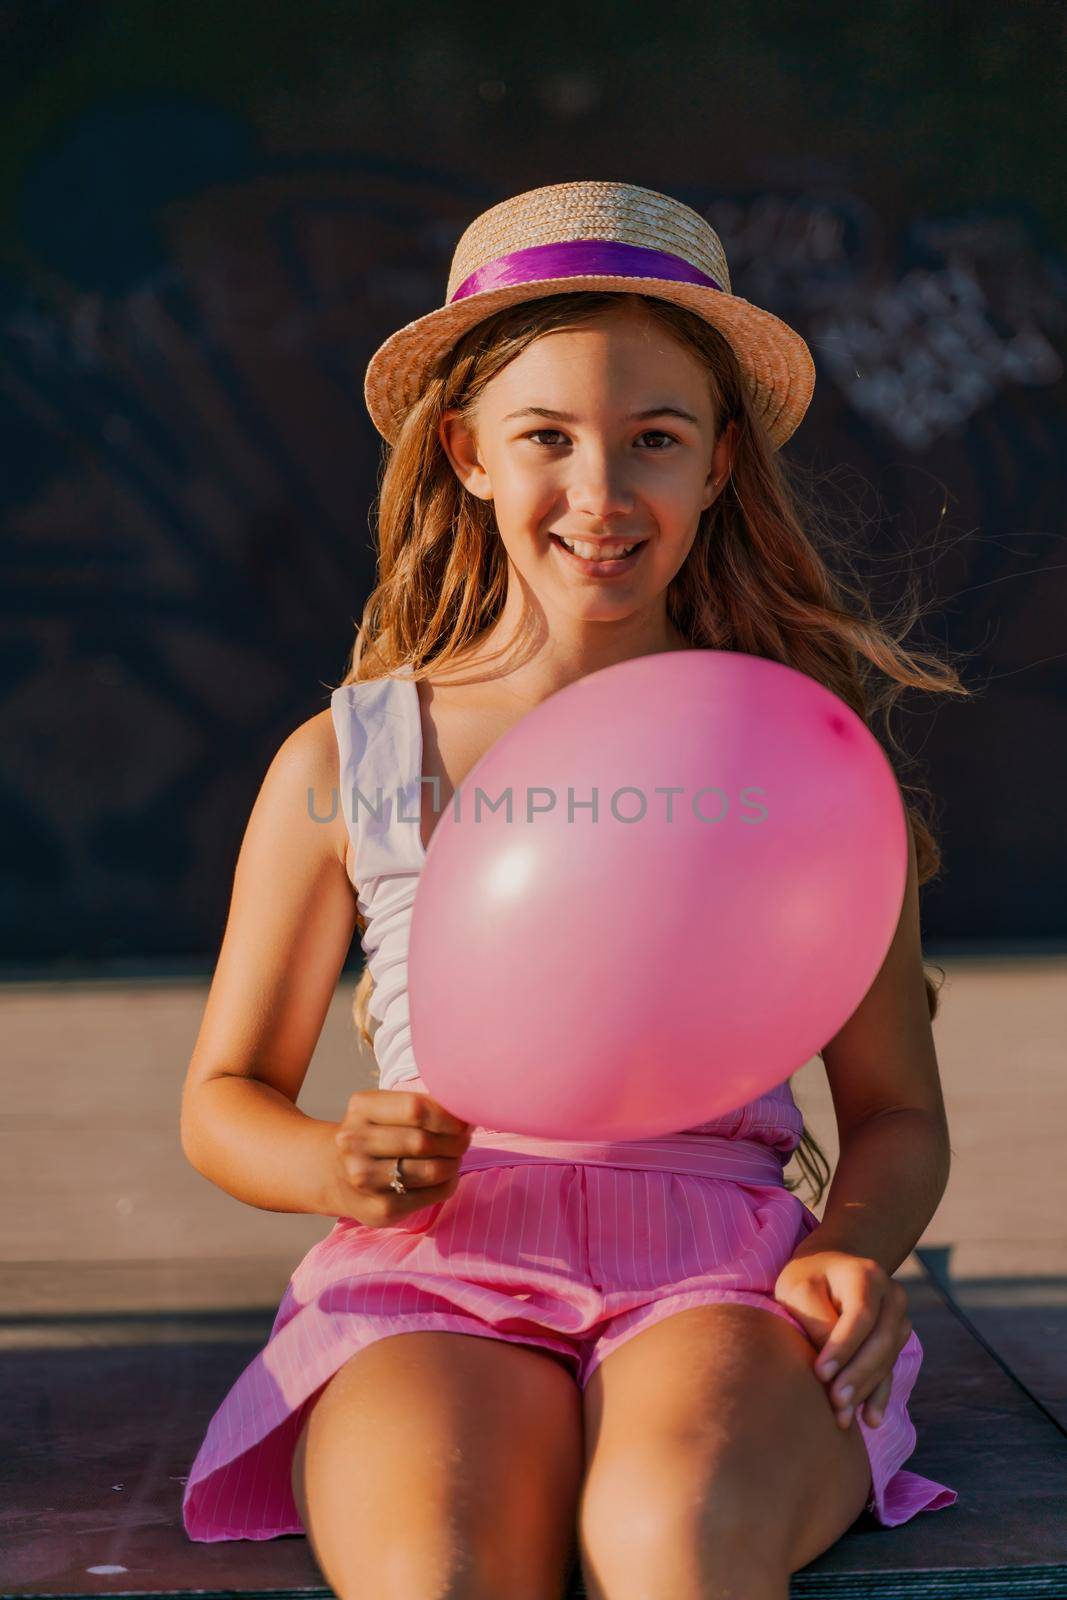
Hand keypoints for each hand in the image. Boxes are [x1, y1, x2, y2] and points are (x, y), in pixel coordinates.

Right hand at [329, 1088, 472, 1226]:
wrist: (335, 1174)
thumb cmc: (376, 1134)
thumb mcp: (388, 1109)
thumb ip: (424, 1106)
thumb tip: (467, 1110)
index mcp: (361, 1109)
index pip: (415, 1109)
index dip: (448, 1115)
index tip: (463, 1120)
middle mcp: (354, 1143)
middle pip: (423, 1142)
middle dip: (455, 1141)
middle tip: (463, 1140)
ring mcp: (363, 1179)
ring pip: (431, 1171)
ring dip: (453, 1163)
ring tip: (454, 1157)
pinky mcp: (379, 1208)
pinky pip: (431, 1196)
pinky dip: (448, 1184)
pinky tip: (445, 1177)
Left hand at [772, 1250, 912, 1429]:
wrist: (830, 1267)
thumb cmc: (807, 1278)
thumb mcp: (800, 1289)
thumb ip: (817, 1322)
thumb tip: (829, 1368)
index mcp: (867, 1275)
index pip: (861, 1316)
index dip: (843, 1347)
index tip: (820, 1373)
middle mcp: (892, 1296)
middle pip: (881, 1342)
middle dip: (857, 1376)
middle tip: (835, 1403)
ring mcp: (899, 1319)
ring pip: (886, 1360)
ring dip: (865, 1390)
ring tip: (843, 1417)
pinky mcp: (896, 1340)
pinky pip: (890, 1370)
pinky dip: (879, 1396)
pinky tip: (870, 1419)